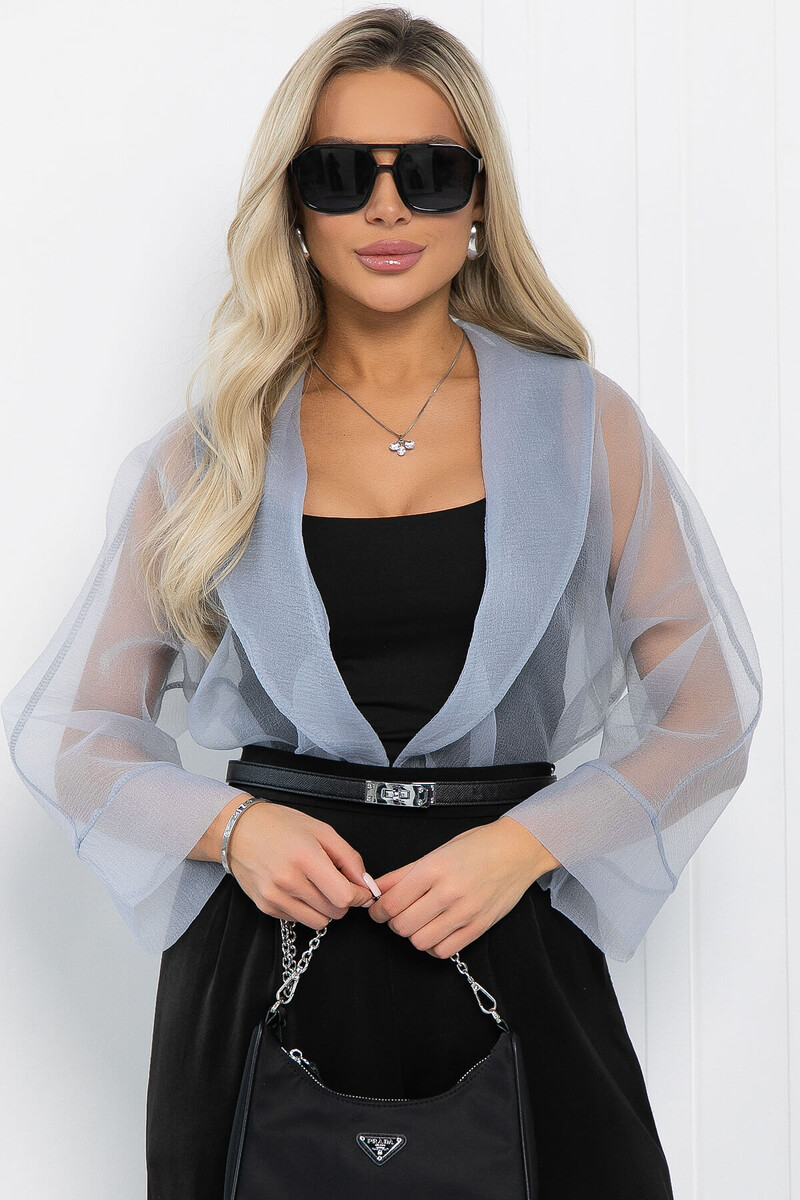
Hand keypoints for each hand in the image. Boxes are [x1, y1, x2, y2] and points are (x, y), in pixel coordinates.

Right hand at [226, 801, 373, 928]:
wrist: (239, 830)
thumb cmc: (280, 825)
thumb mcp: (321, 830)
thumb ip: (348, 857)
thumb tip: (365, 882)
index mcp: (306, 858)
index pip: (343, 896)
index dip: (358, 896)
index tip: (360, 890)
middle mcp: (288, 881)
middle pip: (334, 912)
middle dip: (343, 901)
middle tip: (337, 883)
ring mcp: (275, 896)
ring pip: (318, 921)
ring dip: (325, 908)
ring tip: (318, 887)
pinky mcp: (266, 907)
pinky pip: (299, 920)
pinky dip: (306, 909)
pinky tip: (300, 889)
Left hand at [366, 816, 560, 958]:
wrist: (516, 850)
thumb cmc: (477, 847)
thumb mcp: (436, 852)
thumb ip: (403, 874)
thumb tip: (377, 888)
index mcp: (433, 869)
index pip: (391, 903)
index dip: (378, 912)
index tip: (378, 911)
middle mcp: (448, 892)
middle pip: (403, 926)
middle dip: (394, 923)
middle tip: (399, 914)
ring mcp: (465, 912)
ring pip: (420, 942)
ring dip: (414, 935)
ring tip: (419, 922)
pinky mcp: (479, 927)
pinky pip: (444, 951)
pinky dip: (434, 946)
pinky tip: (436, 932)